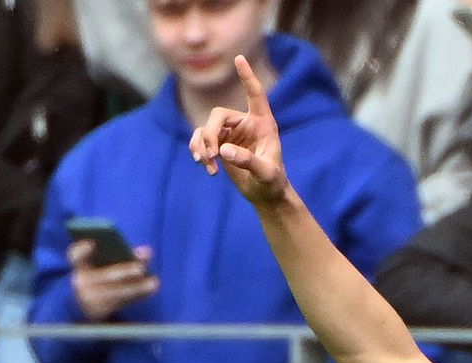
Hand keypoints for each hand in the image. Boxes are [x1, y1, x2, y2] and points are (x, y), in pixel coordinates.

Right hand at [70, 242, 157, 320]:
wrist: (82, 307)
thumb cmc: (95, 280)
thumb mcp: (96, 267)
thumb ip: (116, 256)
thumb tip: (146, 251)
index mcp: (79, 268)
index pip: (76, 256)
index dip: (82, 250)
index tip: (91, 243)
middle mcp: (82, 283)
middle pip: (106, 276)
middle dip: (125, 271)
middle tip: (140, 268)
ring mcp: (91, 300)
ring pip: (118, 293)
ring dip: (138, 288)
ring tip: (153, 283)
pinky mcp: (102, 312)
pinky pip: (124, 303)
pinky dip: (139, 295)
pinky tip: (150, 289)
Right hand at [189, 56, 288, 203]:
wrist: (266, 195)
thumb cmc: (273, 183)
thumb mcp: (266, 174)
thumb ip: (248, 161)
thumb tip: (224, 151)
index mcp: (263, 124)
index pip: (255, 95)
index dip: (247, 77)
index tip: (239, 58)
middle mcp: (246, 124)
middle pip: (218, 115)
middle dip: (210, 134)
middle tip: (212, 154)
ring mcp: (231, 133)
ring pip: (206, 128)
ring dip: (202, 145)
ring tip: (207, 164)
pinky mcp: (220, 144)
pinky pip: (201, 139)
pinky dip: (198, 150)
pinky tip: (205, 166)